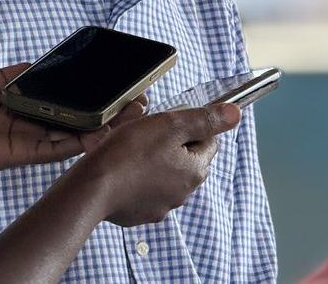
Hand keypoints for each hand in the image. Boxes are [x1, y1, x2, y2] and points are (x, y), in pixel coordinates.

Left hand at [0, 64, 144, 195]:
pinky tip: (101, 135)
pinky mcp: (20, 154)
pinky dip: (77, 144)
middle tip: (134, 101)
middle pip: (73, 118)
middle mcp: (27, 125)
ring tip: (129, 117)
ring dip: (100, 127)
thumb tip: (38, 65)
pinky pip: (54, 149)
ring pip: (72, 135)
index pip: (59, 100)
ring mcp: (26, 140)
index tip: (110, 83)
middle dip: (103, 111)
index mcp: (18, 107)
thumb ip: (11, 77)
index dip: (84, 94)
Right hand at [73, 103, 241, 225]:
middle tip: (148, 133)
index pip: (208, 140)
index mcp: (195, 170)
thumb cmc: (128, 153)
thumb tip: (235, 113)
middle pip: (187, 159)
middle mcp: (183, 192)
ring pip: (166, 175)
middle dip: (172, 144)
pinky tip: (124, 170)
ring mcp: (162, 206)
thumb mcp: (170, 125)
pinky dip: (139, 180)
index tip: (168, 121)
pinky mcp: (141, 213)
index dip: (190, 125)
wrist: (92, 188)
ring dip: (156, 162)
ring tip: (132, 151)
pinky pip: (147, 191)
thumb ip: (205, 119)